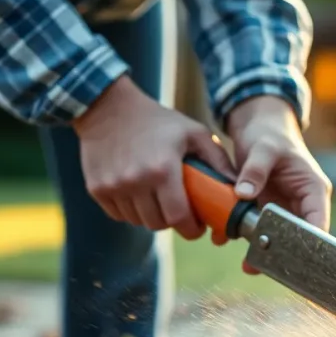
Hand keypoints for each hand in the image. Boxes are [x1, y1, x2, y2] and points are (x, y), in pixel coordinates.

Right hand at [73, 77, 233, 239]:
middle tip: (181, 212)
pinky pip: (119, 215)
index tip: (198, 226)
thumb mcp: (193, 132)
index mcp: (162, 169)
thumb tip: (238, 188)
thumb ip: (217, 160)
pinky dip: (131, 212)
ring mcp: (112, 187)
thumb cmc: (156, 120)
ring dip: (152, 217)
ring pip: (138, 222)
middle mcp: (135, 181)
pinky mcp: (97, 189)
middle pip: (158, 224)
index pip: (179, 218)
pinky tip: (139, 195)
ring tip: (160, 201)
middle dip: (174, 223)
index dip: (191, 229)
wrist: (106, 107)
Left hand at [226, 95, 331, 273]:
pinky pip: (259, 230)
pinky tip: (228, 242)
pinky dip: (245, 238)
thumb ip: (255, 169)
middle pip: (299, 238)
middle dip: (283, 254)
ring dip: (262, 251)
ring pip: (278, 239)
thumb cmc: (269, 134)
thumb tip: (243, 194)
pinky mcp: (265, 211)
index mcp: (313, 190)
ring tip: (248, 265)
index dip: (311, 243)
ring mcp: (283, 210)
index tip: (296, 259)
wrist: (258, 128)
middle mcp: (302, 204)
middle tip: (265, 266)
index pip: (318, 223)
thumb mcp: (263, 147)